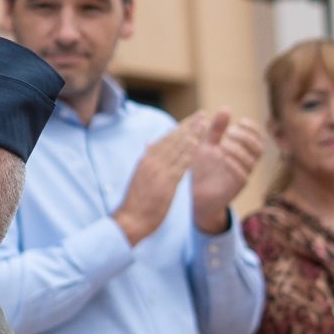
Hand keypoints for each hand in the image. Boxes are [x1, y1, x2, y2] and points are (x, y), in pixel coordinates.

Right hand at [113, 117, 207, 244]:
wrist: (130, 220)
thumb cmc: (135, 202)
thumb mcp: (138, 175)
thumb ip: (146, 158)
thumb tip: (149, 143)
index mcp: (146, 160)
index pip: (166, 139)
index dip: (180, 128)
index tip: (191, 119)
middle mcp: (152, 163)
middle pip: (174, 140)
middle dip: (189, 126)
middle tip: (202, 114)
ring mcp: (159, 172)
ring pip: (178, 149)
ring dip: (192, 135)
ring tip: (204, 123)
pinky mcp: (166, 184)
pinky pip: (180, 165)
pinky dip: (188, 153)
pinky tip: (197, 143)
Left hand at [189, 114, 264, 233]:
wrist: (194, 195)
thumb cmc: (202, 169)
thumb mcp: (206, 145)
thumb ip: (215, 129)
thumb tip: (225, 108)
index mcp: (242, 151)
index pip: (257, 137)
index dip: (253, 129)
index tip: (241, 121)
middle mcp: (245, 163)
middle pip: (258, 148)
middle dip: (246, 137)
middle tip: (230, 132)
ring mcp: (242, 176)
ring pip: (251, 161)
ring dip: (239, 150)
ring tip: (224, 144)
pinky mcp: (235, 188)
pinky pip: (242, 176)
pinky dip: (234, 165)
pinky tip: (223, 158)